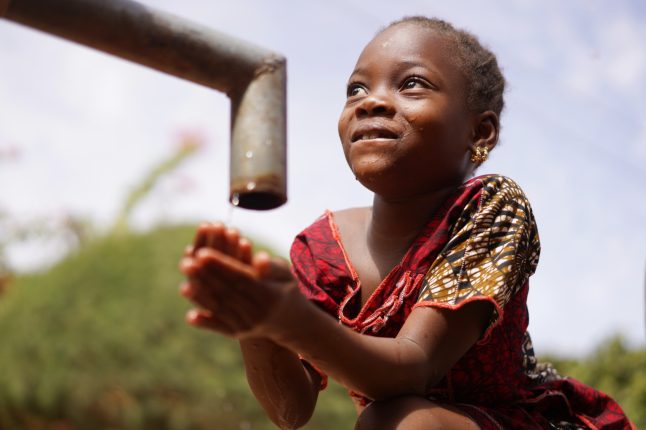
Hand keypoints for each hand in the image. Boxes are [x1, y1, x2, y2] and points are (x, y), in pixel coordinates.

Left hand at [179, 222, 297, 339]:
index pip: (240, 278)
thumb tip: (259, 260)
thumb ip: (272, 267)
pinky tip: (190, 315)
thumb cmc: (285, 289)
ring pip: (220, 308)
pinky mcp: (239, 334)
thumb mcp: (285, 275)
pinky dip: (205, 322)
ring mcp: (248, 326)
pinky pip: (219, 326)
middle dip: (205, 278)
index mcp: (270, 296)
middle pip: (226, 292)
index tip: (202, 253)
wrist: (290, 321)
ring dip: (199, 295)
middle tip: (185, 263)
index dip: (221, 266)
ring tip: (184, 284)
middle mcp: (258, 314)